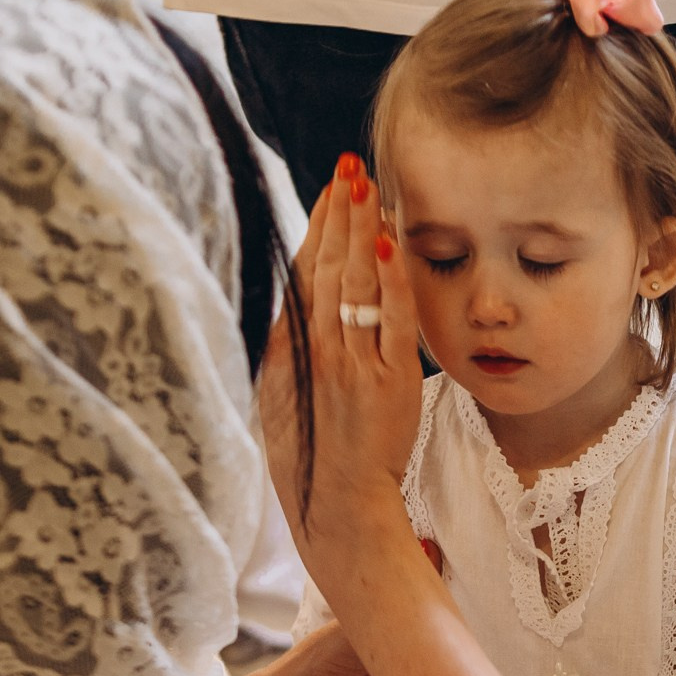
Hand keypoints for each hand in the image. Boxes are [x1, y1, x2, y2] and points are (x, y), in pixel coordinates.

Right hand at [257, 156, 422, 575]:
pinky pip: (389, 318)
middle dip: (337, 213)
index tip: (329, 191)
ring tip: (367, 186)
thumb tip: (297, 310)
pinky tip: (391, 241)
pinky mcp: (385, 380)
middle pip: (325, 266)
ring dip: (361, 230)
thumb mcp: (284, 400)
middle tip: (349, 168)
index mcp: (286, 351)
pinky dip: (390, 278)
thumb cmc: (313, 462)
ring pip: (354, 282)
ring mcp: (349, 363)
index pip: (302, 274)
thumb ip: (290, 352)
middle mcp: (313, 349)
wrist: (337, 507)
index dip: (316, 228)